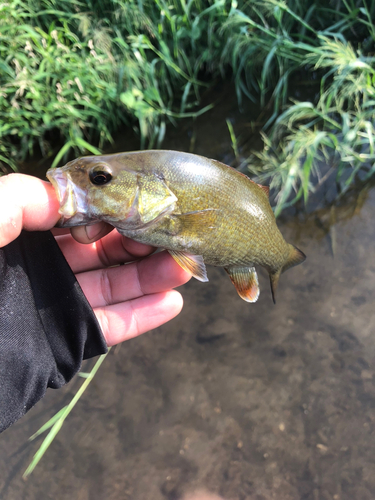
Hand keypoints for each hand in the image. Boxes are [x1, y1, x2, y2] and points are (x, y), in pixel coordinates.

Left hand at [0, 174, 190, 344]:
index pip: (79, 220)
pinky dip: (140, 317)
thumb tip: (72, 199)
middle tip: (175, 235)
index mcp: (25, 237)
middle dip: (141, 243)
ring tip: (184, 267)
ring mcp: (55, 306)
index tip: (144, 204)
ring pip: (112, 288)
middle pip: (103, 253)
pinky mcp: (64, 342)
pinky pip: (108, 328)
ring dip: (151, 278)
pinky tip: (171, 303)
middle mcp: (44, 268)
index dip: (113, 212)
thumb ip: (22, 197)